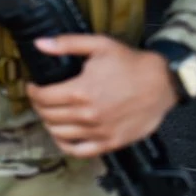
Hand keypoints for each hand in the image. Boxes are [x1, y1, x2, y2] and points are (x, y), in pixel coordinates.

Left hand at [26, 34, 179, 158]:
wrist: (162, 83)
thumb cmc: (130, 63)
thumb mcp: (99, 45)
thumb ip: (67, 44)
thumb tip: (39, 44)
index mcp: (80, 91)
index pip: (42, 97)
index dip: (32, 91)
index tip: (33, 86)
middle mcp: (87, 115)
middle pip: (48, 115)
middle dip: (39, 106)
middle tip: (41, 98)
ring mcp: (99, 132)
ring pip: (59, 134)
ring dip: (49, 123)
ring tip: (50, 113)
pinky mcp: (111, 142)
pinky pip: (79, 151)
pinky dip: (65, 145)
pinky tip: (62, 135)